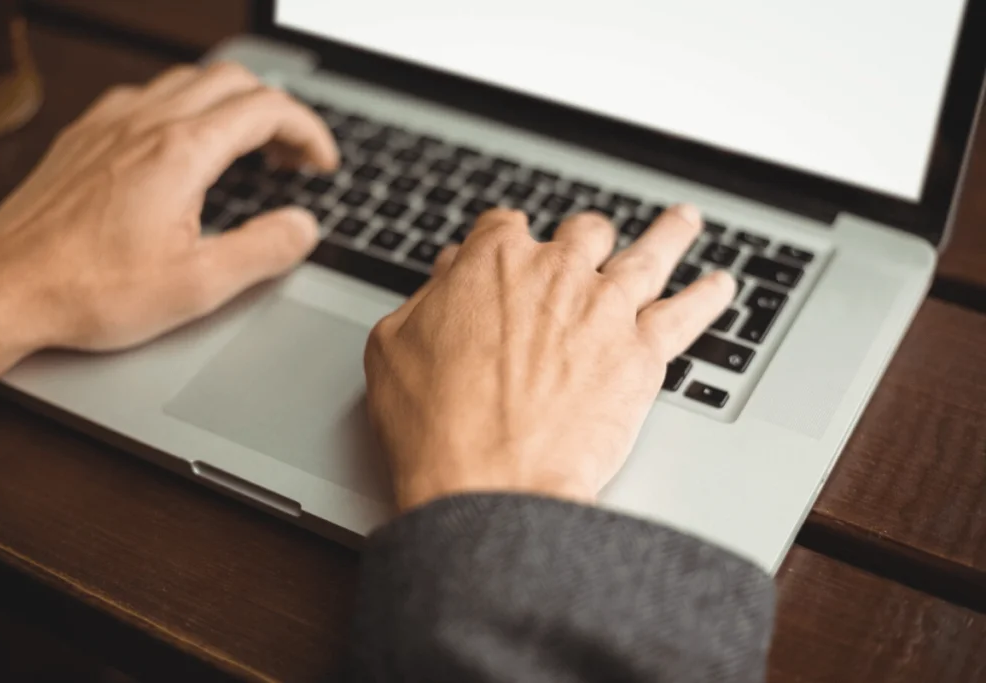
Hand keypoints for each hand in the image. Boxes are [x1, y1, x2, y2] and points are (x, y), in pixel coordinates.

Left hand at [0, 61, 336, 358]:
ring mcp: (110, 125)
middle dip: (276, 112)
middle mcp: (145, 124)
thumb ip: (264, 250)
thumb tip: (303, 227)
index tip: (321, 163)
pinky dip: (186, 111)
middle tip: (292, 158)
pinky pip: (147, 97)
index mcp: (180, 153)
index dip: (309, 131)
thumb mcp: (198, 286)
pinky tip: (184, 151)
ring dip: (232, 107)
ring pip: (188, 82)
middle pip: (232, 81)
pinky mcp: (85, 136)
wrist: (5, 291)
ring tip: (248, 151)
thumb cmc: (88, 290)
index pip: (267, 108)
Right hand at [364, 205, 733, 509]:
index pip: (504, 227)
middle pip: (582, 233)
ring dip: (668, 234)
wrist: (488, 484)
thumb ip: (428, 299)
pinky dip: (708, 296)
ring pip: (648, 254)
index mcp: (492, 263)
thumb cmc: (433, 424)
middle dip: (583, 236)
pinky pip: (687, 313)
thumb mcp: (395, 347)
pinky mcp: (641, 354)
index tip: (507, 249)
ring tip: (684, 221)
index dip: (504, 239)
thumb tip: (449, 274)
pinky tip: (721, 286)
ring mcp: (605, 309)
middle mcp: (556, 273)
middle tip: (589, 243)